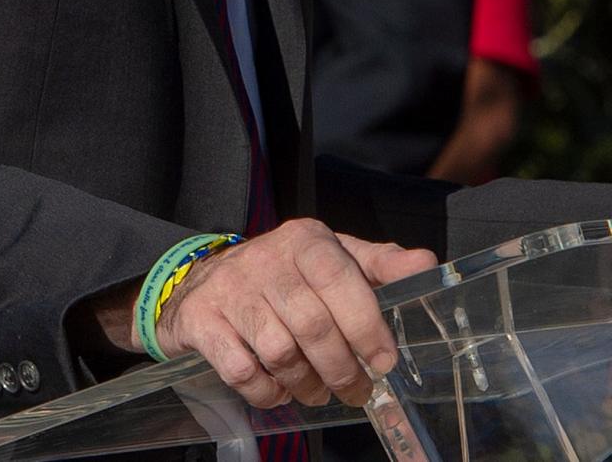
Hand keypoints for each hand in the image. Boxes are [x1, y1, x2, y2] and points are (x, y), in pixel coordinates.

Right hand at [151, 219, 434, 409]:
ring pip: (279, 349)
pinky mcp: (203, 320)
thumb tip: (428, 265)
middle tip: (357, 390)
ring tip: (319, 391)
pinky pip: (241, 369)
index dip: (365, 323)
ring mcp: (231, 289)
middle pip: (312, 323)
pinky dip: (267, 391)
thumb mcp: (332, 258)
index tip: (384, 360)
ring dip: (307, 383)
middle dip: (342, 368)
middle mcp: (265, 258)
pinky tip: (279, 389)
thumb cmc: (285, 274)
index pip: (338, 276)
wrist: (204, 280)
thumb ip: (379, 264)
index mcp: (304, 240)